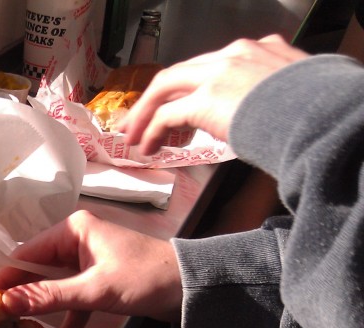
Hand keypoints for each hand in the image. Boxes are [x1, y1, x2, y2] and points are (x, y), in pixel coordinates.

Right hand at [0, 211, 182, 327]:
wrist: (193, 289)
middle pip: (35, 270)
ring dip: (39, 311)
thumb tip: (5, 304)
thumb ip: (49, 298)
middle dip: (17, 296)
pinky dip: (66, 322)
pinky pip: (73, 301)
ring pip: (52, 287)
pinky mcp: (99, 281)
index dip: (2, 279)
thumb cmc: (146, 279)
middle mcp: (75, 241)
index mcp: (71, 230)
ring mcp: (86, 262)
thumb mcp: (94, 291)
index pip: (24, 254)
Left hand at [116, 34, 308, 154]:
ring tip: (135, 136)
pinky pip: (166, 115)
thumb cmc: (316, 110)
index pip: (211, 65)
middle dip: (156, 97)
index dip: (189, 86)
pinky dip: (152, 130)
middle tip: (140, 118)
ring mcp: (217, 74)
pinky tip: (147, 147)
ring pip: (165, 87)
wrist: (321, 114)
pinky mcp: (205, 98)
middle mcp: (234, 55)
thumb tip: (262, 114)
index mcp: (258, 50)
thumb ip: (270, 93)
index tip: (179, 105)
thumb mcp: (294, 91)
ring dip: (146, 113)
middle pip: (181, 73)